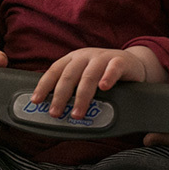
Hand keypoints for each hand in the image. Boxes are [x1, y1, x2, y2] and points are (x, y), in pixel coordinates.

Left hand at [32, 47, 165, 120]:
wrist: (132, 63)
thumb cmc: (104, 74)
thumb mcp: (84, 77)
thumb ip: (72, 88)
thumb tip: (55, 110)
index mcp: (73, 59)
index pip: (54, 71)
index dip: (44, 86)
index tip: (36, 101)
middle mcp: (85, 56)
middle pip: (69, 76)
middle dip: (60, 96)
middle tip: (55, 113)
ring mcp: (103, 57)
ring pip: (89, 76)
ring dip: (82, 96)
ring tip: (78, 113)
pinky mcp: (121, 61)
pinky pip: (113, 68)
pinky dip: (108, 77)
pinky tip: (104, 88)